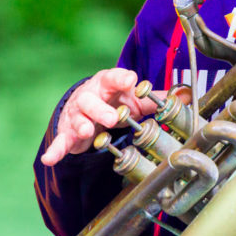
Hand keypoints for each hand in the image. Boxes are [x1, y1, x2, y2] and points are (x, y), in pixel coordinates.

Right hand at [40, 68, 155, 165]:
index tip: (131, 80)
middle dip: (101, 109)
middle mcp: (89, 96)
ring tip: (87, 131)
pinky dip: (55, 150)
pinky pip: (61, 141)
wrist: (87, 107)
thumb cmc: (113, 99)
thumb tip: (185, 97)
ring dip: (82, 125)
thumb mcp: (133, 98)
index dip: (121, 78)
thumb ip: (155, 100)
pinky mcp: (68, 133)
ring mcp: (77, 115)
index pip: (113, 77)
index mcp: (106, 84)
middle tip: (113, 117)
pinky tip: (50, 158)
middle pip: (91, 100)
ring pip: (77, 118)